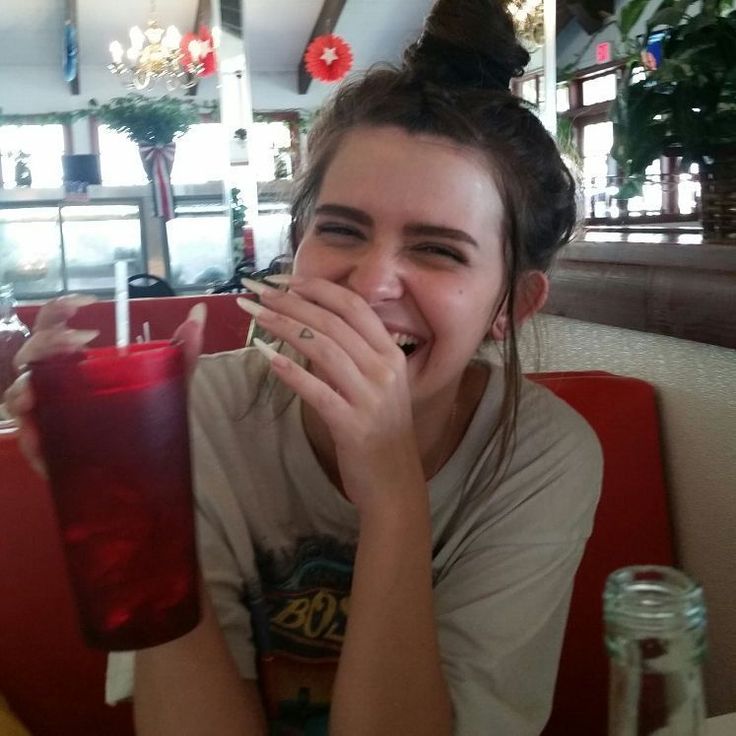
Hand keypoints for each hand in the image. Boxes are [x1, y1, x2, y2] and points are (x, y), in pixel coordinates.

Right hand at [3, 297, 206, 475]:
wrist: (147, 467)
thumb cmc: (148, 416)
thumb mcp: (169, 382)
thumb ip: (185, 350)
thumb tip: (200, 312)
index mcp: (79, 361)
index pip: (55, 325)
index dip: (60, 309)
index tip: (86, 304)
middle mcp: (57, 383)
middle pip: (31, 353)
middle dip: (47, 342)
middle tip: (82, 343)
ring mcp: (50, 414)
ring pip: (19, 393)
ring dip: (27, 387)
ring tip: (44, 391)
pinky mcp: (48, 448)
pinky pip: (28, 438)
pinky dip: (30, 434)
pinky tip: (40, 435)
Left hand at [238, 277, 424, 514]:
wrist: (396, 483)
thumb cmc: (381, 432)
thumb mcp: (377, 385)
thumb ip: (352, 355)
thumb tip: (310, 326)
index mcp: (391, 354)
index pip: (353, 306)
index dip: (318, 288)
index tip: (285, 279)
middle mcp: (385, 368)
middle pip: (332, 321)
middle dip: (291, 301)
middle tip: (257, 291)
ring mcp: (371, 397)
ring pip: (321, 347)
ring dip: (283, 325)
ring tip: (253, 314)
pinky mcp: (353, 425)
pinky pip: (316, 391)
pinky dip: (289, 371)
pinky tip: (264, 355)